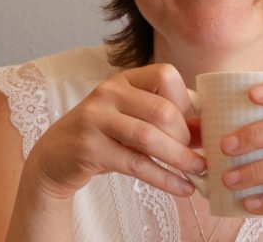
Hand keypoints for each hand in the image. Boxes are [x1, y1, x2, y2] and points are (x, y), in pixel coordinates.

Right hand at [24, 64, 205, 199]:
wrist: (56, 156)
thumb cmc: (105, 135)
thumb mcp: (132, 118)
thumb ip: (165, 120)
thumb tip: (206, 131)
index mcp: (124, 80)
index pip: (166, 75)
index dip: (186, 101)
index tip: (193, 125)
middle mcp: (109, 93)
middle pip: (161, 110)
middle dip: (185, 136)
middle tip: (195, 154)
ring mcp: (96, 119)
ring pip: (149, 137)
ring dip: (180, 158)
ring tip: (198, 171)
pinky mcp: (90, 148)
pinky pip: (136, 164)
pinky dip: (165, 178)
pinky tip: (183, 188)